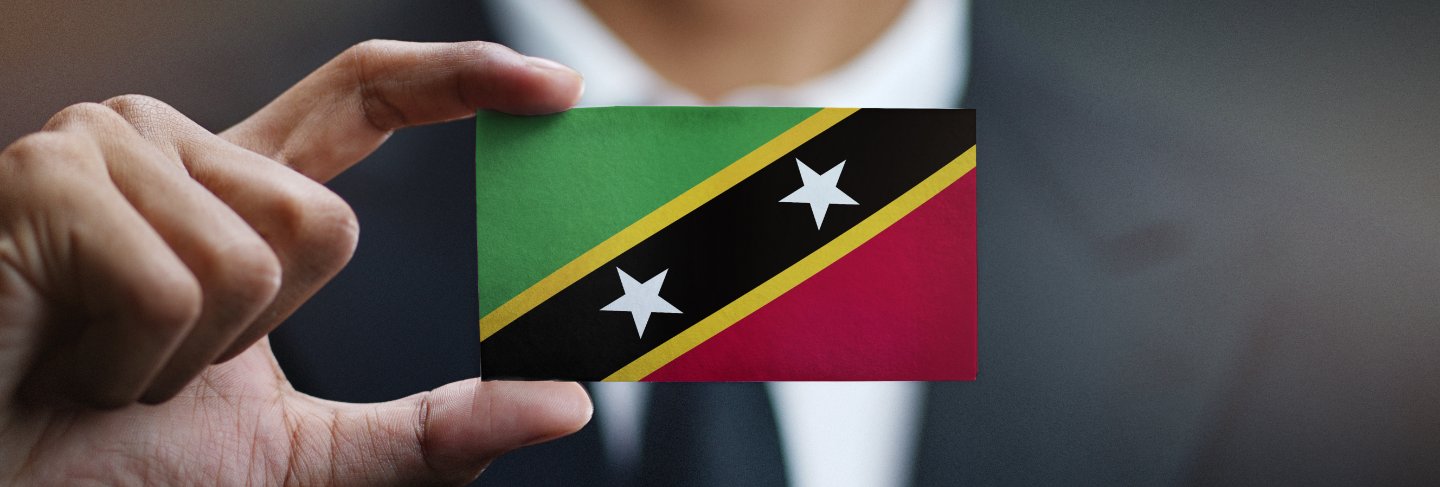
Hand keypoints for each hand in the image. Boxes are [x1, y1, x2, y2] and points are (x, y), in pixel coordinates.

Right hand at [0, 40, 589, 484]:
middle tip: (154, 368)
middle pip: (327, 221)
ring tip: (101, 363)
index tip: (555, 90)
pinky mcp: (47, 176)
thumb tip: (563, 404)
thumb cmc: (109, 469)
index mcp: (232, 194)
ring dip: (191, 356)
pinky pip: (177, 283)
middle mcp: (173, 148)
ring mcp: (104, 149)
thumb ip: (429, 432)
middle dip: (259, 335)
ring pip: (260, 252)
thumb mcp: (301, 458)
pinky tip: (63, 359)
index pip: (362, 100)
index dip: (459, 80)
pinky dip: (135, 363)